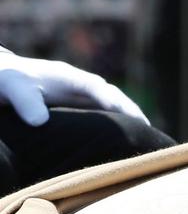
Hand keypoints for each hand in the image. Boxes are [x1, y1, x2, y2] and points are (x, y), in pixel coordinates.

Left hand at [0, 52, 148, 126]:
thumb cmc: (6, 80)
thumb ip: (25, 102)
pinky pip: (100, 114)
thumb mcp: (12, 87)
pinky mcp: (74, 106)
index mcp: (69, 77)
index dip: (115, 102)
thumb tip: (39, 122)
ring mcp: (78, 94)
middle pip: (112, 95)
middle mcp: (79, 84)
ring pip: (110, 104)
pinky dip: (113, 123)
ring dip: (126, 118)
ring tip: (143, 136)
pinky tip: (119, 138)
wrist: (2, 75)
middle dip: (130, 110)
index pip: (98, 88)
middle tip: (147, 130)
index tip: (129, 118)